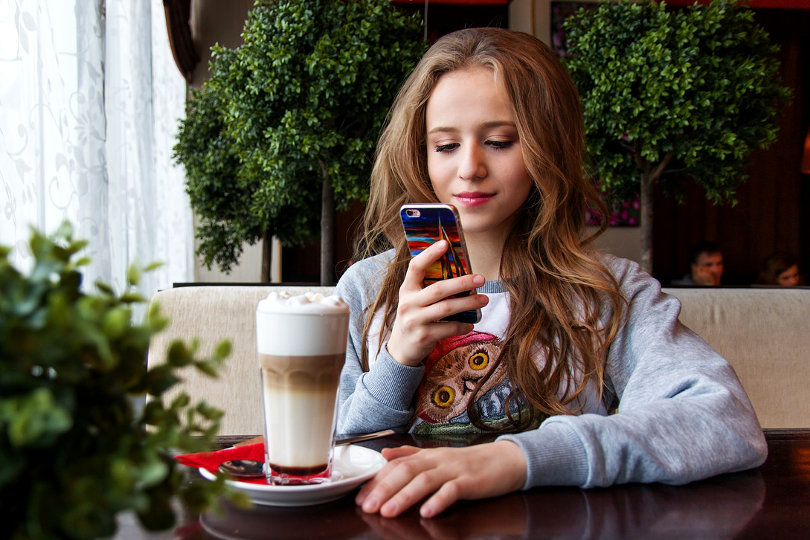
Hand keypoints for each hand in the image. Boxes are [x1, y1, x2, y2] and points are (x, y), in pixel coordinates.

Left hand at [355, 441, 526, 517]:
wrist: (506, 460)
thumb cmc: (469, 463)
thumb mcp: (437, 456)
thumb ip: (411, 455)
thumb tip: (384, 454)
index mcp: (427, 455)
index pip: (396, 465)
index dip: (377, 480)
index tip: (360, 496)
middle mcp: (438, 460)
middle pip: (406, 472)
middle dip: (384, 489)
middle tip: (367, 506)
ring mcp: (455, 470)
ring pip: (425, 481)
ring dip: (405, 497)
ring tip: (388, 512)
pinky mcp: (471, 482)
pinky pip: (453, 491)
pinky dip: (439, 501)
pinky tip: (427, 512)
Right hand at [386, 240, 488, 365]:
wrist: (401, 349)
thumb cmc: (414, 317)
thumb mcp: (415, 300)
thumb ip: (428, 287)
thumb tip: (460, 272)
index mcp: (407, 289)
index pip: (415, 267)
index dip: (429, 254)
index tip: (445, 244)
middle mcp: (408, 303)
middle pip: (438, 289)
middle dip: (462, 282)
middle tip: (481, 278)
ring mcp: (415, 321)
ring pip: (447, 308)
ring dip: (469, 303)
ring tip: (484, 300)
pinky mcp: (424, 336)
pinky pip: (449, 328)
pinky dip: (463, 326)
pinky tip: (471, 323)